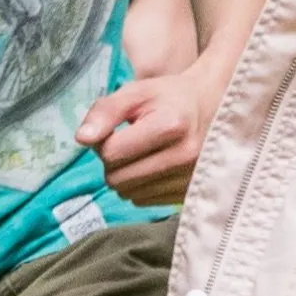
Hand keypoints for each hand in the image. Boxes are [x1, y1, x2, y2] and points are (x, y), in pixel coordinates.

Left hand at [76, 59, 216, 206]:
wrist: (212, 109)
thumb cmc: (169, 97)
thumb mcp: (136, 93)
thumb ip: (105, 111)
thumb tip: (82, 139)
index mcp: (170, 126)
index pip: (110, 153)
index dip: (104, 141)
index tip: (118, 129)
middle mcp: (184, 156)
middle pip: (117, 178)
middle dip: (112, 162)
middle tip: (127, 143)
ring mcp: (190, 178)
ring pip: (128, 193)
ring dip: (125, 176)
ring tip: (141, 155)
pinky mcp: (190, 193)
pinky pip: (144, 202)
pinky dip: (140, 187)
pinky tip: (152, 168)